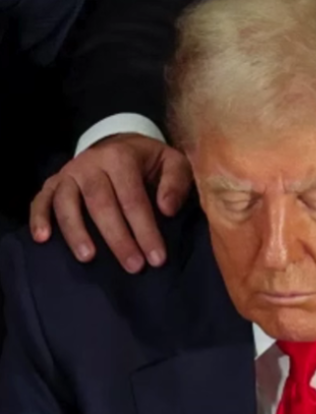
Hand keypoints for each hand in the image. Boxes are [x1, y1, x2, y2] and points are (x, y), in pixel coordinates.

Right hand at [30, 134, 192, 272]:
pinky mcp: (53, 182)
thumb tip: (167, 210)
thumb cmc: (150, 161)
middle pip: (101, 204)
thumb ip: (176, 183)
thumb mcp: (173, 162)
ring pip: (67, 203)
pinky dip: (38, 218)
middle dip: (118, 239)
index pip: (133, 199)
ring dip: (76, 232)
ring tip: (88, 258)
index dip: (145, 230)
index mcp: (121, 158)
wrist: (120, 144)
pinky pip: (41, 199)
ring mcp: (69, 172)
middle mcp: (91, 163)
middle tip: (133, 266)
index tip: (156, 258)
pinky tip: (42, 239)